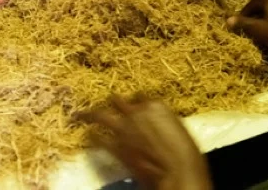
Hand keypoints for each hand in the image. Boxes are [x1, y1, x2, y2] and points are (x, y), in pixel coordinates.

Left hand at [84, 95, 211, 189]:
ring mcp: (124, 128)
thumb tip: (158, 129)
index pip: (140, 96)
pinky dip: (91, 137)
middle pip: (117, 101)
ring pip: (101, 114)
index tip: (134, 106)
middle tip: (104, 106)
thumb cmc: (186, 154)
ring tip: (80, 115)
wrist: (178, 171)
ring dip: (90, 114)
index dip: (136, 102)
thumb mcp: (179, 131)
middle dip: (111, 104)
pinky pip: (98, 138)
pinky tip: (86, 136)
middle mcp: (137, 112)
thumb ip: (163, 125)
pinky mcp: (115, 146)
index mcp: (155, 105)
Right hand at [227, 0, 267, 58]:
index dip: (244, 14)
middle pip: (263, 6)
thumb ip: (243, 24)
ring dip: (266, 20)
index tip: (239, 24)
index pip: (252, 3)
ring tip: (263, 32)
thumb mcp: (259, 31)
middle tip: (250, 28)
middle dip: (255, 17)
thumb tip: (228, 20)